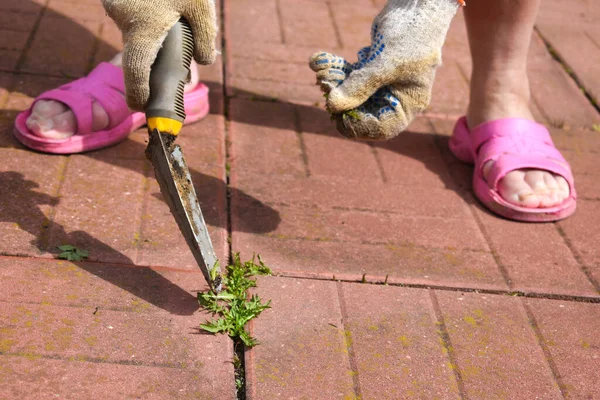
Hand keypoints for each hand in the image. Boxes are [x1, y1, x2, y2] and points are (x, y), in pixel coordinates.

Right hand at [102, 0, 217, 110]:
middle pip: (136, 56)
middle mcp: (125, 23)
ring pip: (135, 38)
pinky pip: (133, 23)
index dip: (138, 92)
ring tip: (177, 44)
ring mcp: (118, 10)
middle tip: (171, 80)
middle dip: (150, 71)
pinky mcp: (118, 2)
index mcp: (143, 30)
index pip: (135, 71)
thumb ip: (204, 36)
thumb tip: (204, 61)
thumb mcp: (200, 5)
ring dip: (152, 47)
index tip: (141, 106)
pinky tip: (165, 22)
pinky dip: (148, 29)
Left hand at [309, 0, 458, 139]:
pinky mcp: (371, 70)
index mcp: (409, 104)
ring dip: (333, 81)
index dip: (357, 125)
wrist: (417, 4)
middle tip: (324, 84)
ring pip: (351, 93)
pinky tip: (318, 59)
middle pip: (362, 111)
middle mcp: (395, 97)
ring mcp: (382, 84)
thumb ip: (360, 86)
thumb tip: (332, 106)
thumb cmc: (412, 35)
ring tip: (320, 67)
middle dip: (340, 99)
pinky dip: (334, 69)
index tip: (336, 114)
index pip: (382, 128)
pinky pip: (349, 76)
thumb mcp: (386, 63)